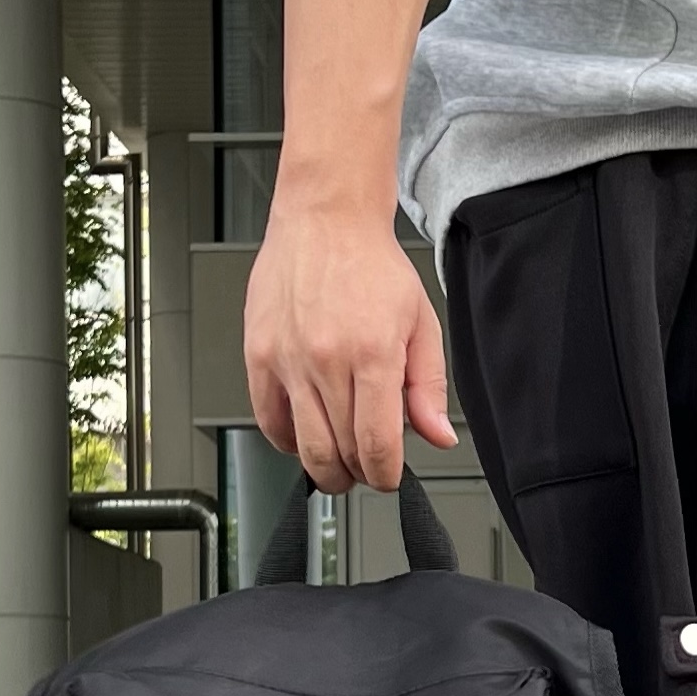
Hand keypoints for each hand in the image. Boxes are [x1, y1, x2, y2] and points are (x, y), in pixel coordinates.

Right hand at [244, 200, 458, 492]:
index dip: (386, 475)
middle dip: (359, 473)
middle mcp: (326, 359)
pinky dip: (289, 441)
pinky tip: (307, 433)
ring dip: (325, 466)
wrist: (326, 218)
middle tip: (367, 467)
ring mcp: (288, 359)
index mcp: (372, 353)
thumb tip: (437, 436)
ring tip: (339, 458)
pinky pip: (269, 421)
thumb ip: (428, 387)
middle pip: (340, 452)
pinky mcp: (259, 355)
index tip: (389, 477)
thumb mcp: (421, 323)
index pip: (377, 445)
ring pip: (305, 446)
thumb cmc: (371, 265)